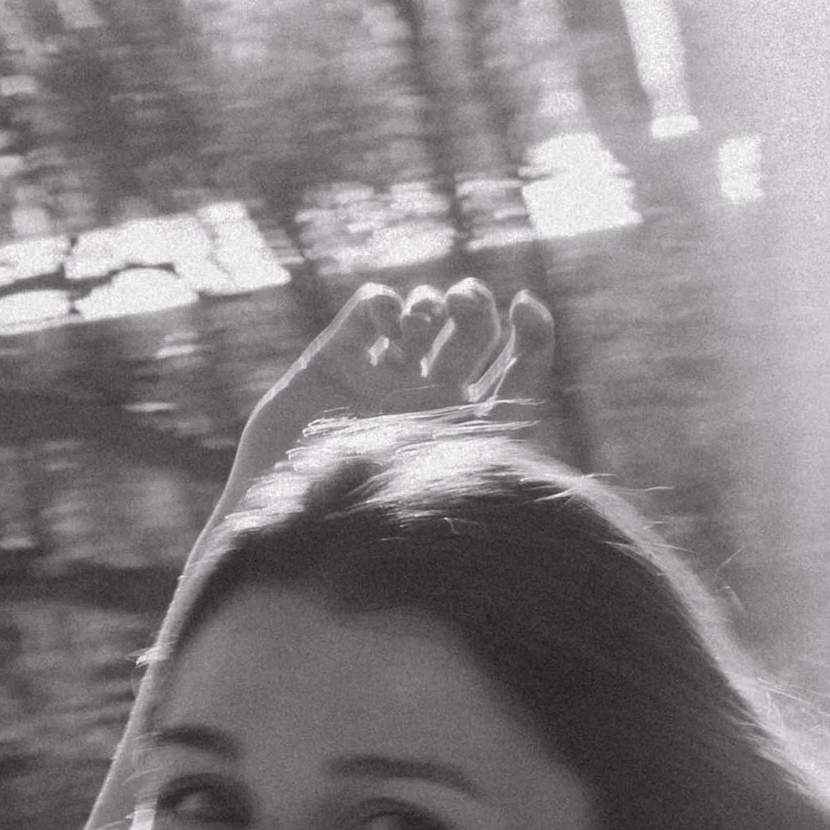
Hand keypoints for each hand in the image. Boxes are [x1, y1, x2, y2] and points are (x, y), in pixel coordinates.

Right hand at [233, 279, 553, 483]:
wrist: (295, 529)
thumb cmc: (387, 514)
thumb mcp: (469, 466)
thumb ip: (514, 408)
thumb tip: (535, 325)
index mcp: (470, 431)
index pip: (518, 369)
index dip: (532, 331)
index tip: (523, 307)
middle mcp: (431, 403)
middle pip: (473, 329)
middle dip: (474, 304)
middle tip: (460, 307)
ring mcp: (383, 381)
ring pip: (423, 313)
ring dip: (429, 302)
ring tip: (417, 324)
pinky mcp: (335, 364)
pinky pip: (368, 310)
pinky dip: (382, 301)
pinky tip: (384, 321)